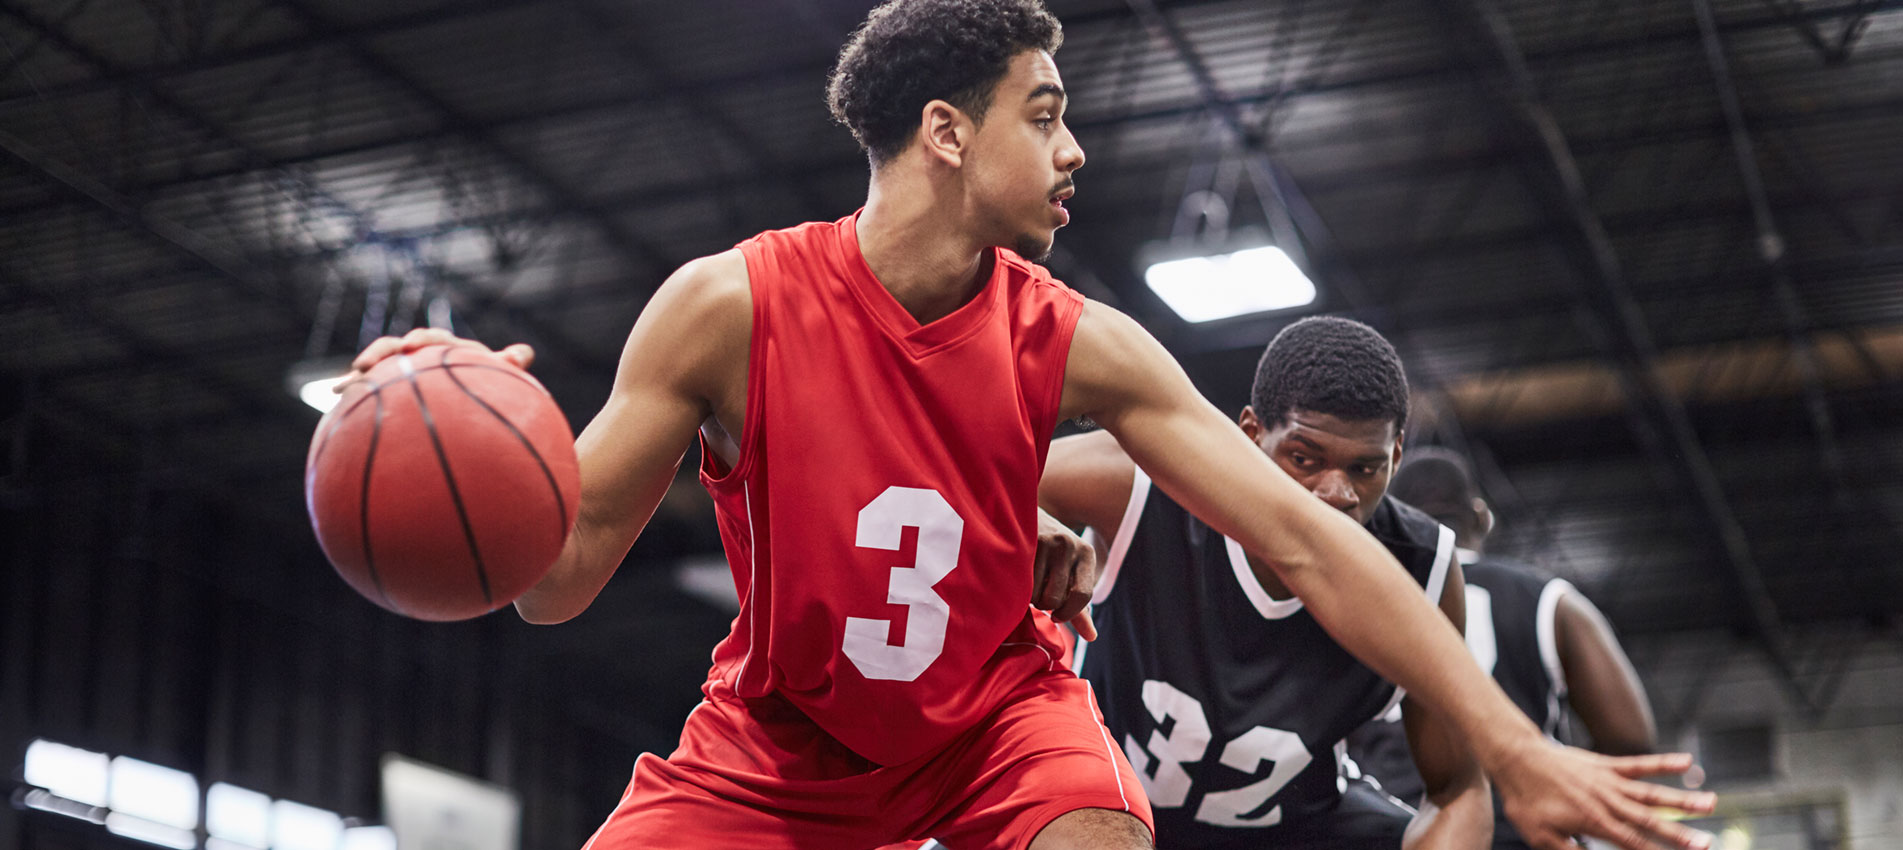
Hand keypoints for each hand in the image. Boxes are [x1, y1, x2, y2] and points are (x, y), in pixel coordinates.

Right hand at [337, 328, 535, 395]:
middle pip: (397, 347)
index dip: (424, 340)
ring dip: (364, 368)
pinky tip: (335, 393)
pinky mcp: (384, 389)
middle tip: (369, 362)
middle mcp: (420, 357)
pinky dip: (350, 386)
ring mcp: (400, 372)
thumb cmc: (483, 394)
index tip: (412, 346)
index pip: (435, 339)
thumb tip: (525, 352)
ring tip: (347, 380)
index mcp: (447, 351)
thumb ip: (506, 368)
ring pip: (377, 364)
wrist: (466, 414)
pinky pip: (364, 387)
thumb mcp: (497, 384)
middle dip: (383, 351)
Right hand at [1031, 508, 1098, 640]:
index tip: (1057, 617)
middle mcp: (1069, 544)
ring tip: (1029, 585)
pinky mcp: (1025, 541)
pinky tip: (1018, 577)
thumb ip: (1079, 607)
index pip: (1083, 596)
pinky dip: (1018, 588)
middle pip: (1055, 598)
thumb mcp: (1070, 574)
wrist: (1027, 514)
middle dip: (1045, 605)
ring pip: (1036, 592)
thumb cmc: (1052, 554)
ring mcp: (1047, 541)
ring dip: (1030, 597)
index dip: (1068, 612)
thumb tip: (1092, 637)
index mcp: (1086, 553)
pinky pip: (1021, 581)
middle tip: (1039, 595)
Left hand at [1492, 742, 1715, 849]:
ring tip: (1711, 802)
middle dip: (1680, 835)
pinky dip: (1662, 763)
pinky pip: (1639, 763)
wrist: (1516, 758)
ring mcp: (1610, 780)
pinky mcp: (1607, 764)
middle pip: (1651, 822)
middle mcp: (1609, 802)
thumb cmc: (1526, 800)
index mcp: (1595, 823)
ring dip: (1682, 800)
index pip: (1634, 846)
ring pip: (1652, 792)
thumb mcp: (1542, 837)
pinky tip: (1686, 761)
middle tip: (1708, 843)